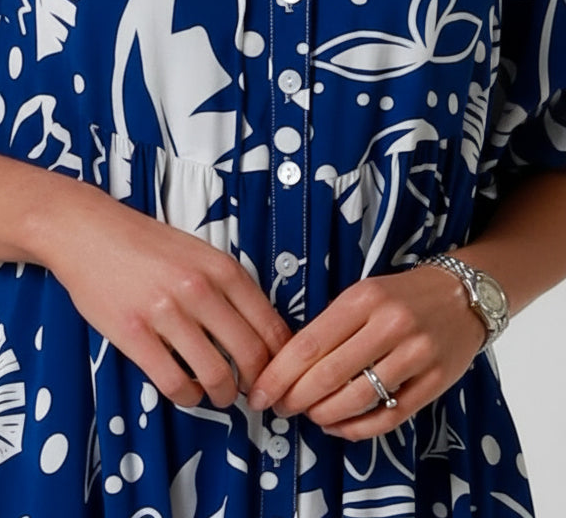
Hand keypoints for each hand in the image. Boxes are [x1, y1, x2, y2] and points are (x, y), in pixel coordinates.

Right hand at [41, 184, 292, 408]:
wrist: (87, 231)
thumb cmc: (143, 242)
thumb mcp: (198, 251)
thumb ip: (228, 285)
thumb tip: (260, 331)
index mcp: (220, 267)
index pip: (270, 327)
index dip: (281, 361)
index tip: (278, 375)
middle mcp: (199, 289)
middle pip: (251, 357)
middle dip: (257, 385)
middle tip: (252, 394)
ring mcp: (166, 312)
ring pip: (216, 376)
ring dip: (224, 395)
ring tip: (220, 395)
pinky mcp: (134, 334)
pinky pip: (174, 383)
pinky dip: (187, 396)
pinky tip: (186, 390)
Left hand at [246, 266, 486, 439]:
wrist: (463, 295)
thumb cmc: (402, 295)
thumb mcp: (363, 294)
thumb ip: (332, 325)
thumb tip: (288, 365)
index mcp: (363, 299)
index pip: (310, 343)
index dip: (280, 374)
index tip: (260, 392)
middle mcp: (390, 325)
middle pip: (330, 374)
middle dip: (296, 398)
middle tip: (280, 409)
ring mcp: (415, 355)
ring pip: (358, 399)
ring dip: (324, 415)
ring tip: (309, 416)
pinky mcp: (435, 382)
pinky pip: (389, 416)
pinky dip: (358, 428)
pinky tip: (340, 427)